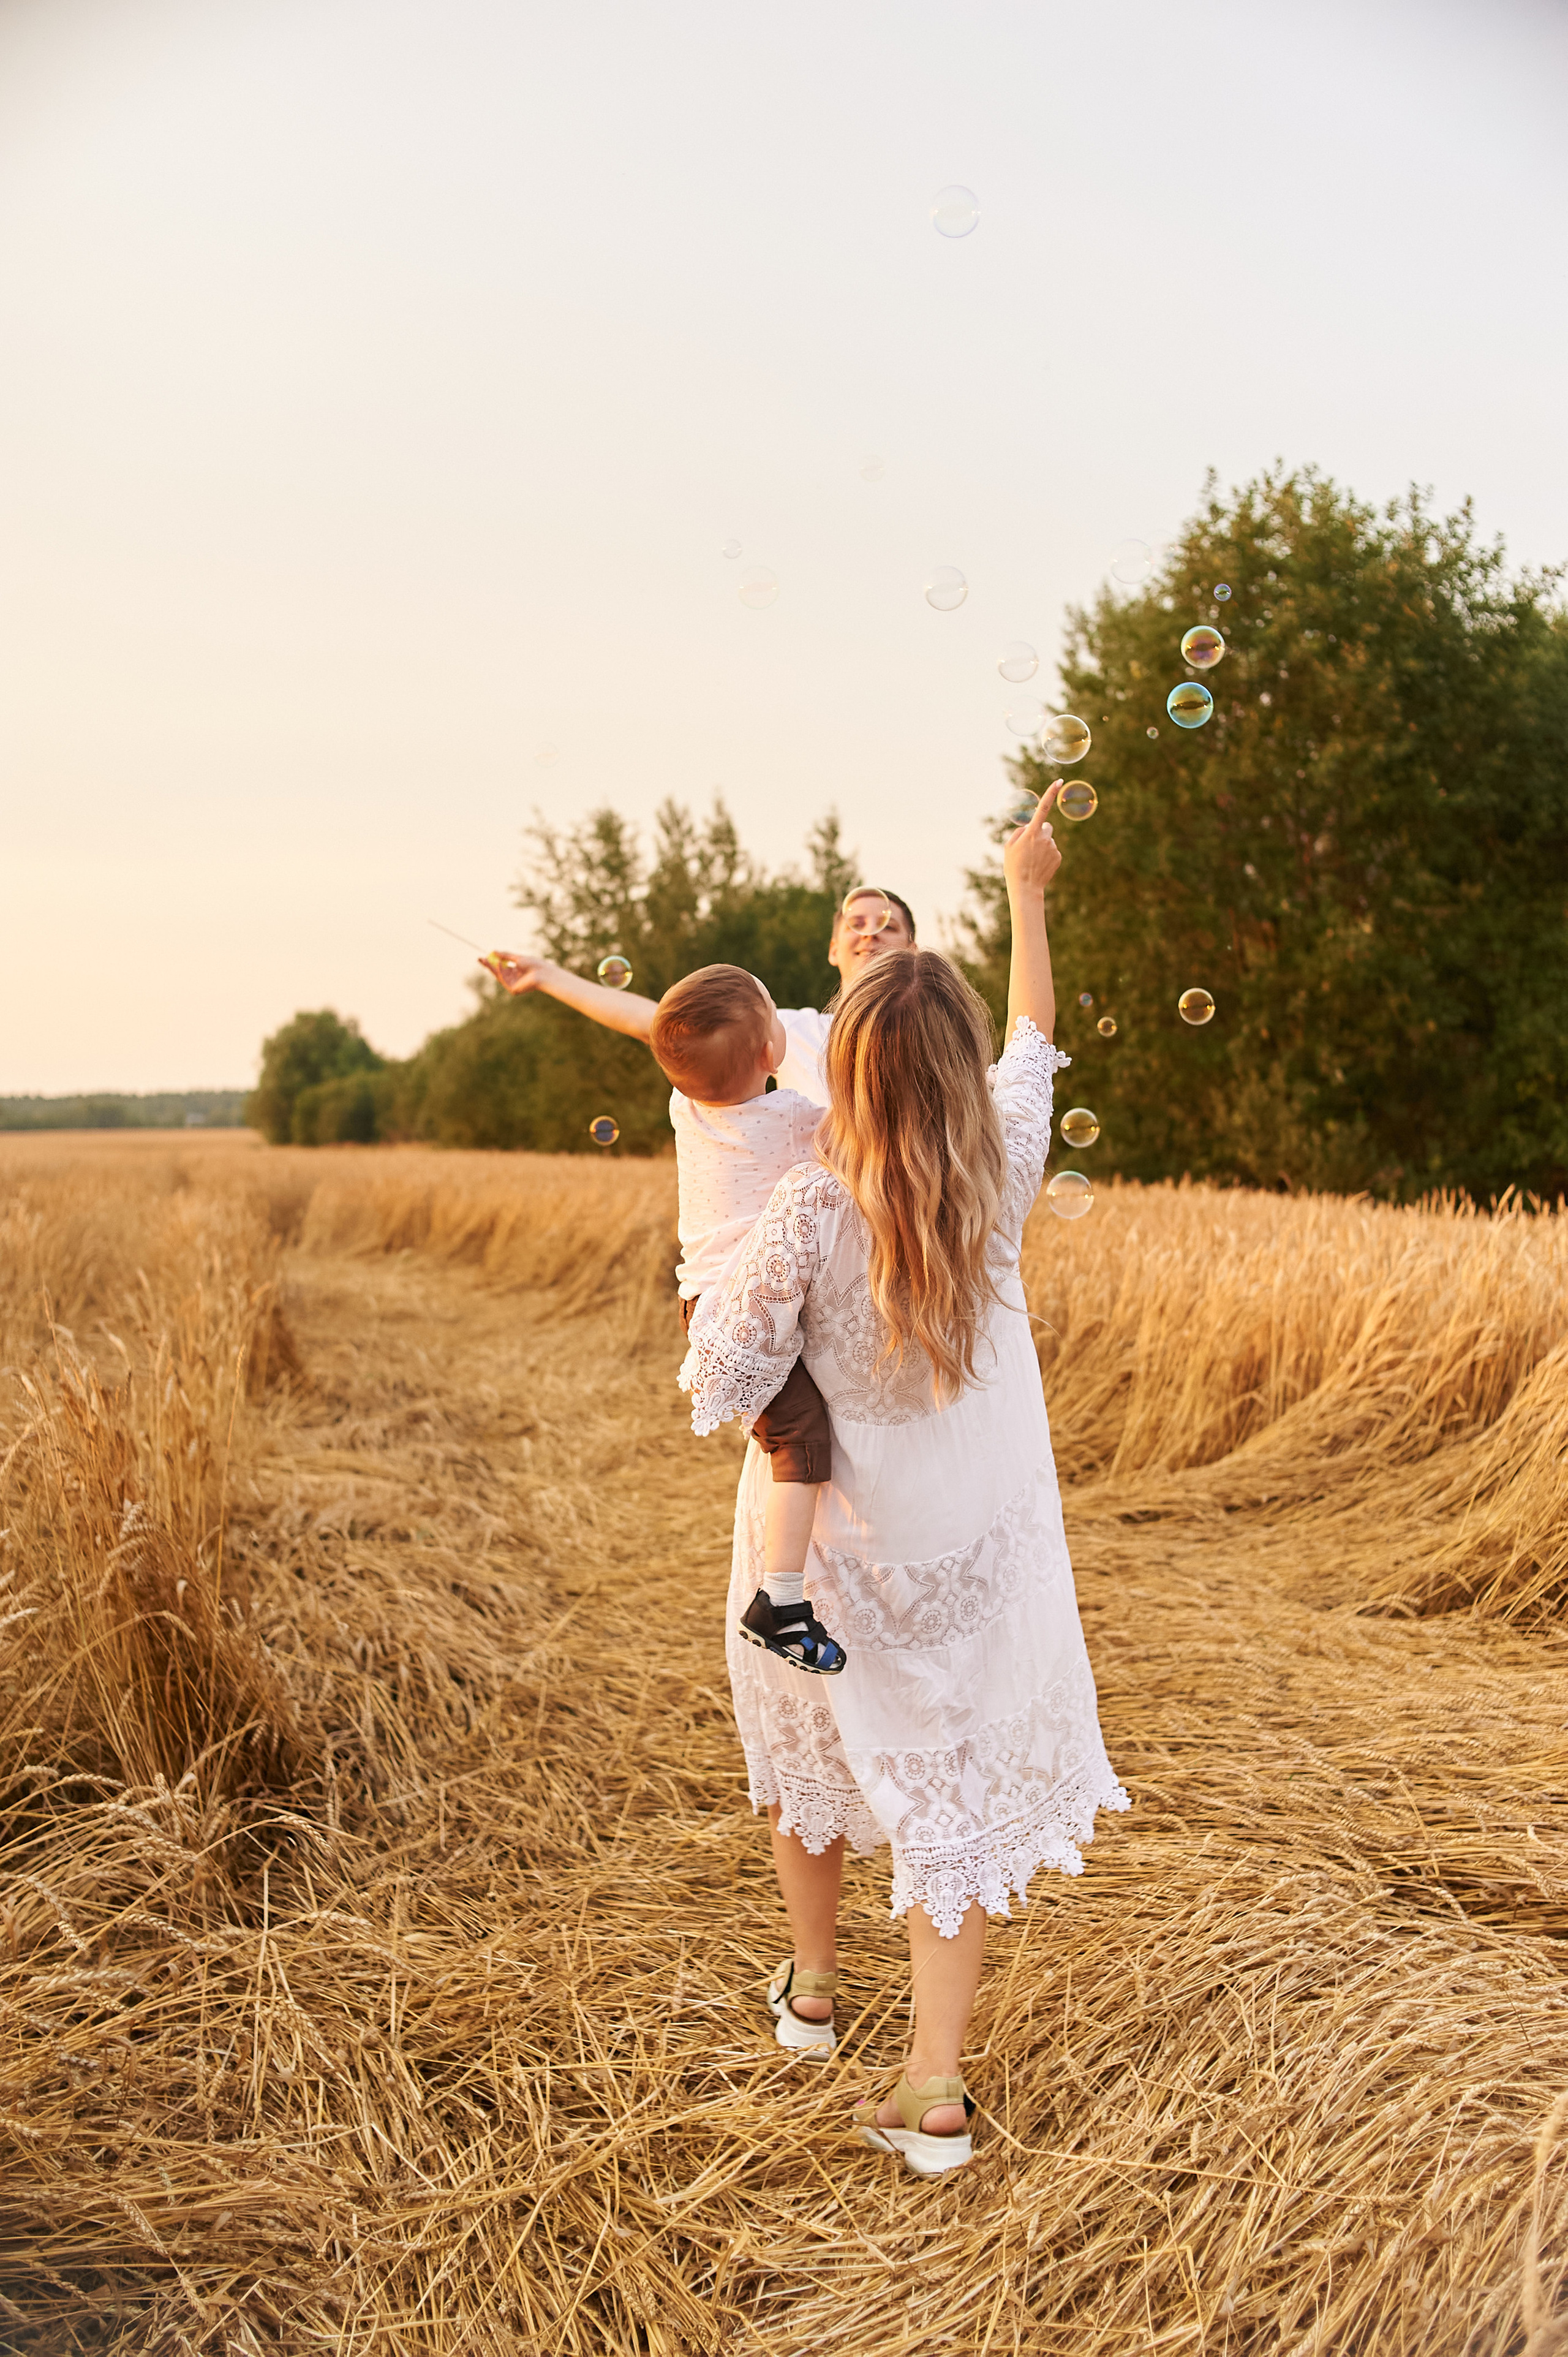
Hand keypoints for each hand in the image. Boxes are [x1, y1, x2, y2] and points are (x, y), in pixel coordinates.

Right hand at [484, 951, 553, 994]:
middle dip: (488, 965)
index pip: (501, 966)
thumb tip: (493, 951)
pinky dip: (500, 971)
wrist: (542, 973)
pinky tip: (500, 964)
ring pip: (498, 976)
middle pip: (498, 972)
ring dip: (492, 967)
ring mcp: (513, 985)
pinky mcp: (513, 990)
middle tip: (479, 959)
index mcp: (516, 971)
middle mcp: (513, 978)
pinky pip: (503, 979)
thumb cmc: (533, 965)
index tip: (484, 956)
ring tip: (485, 959)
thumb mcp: (517, 958)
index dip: (493, 962)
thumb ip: (505, 955)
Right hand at [1003, 780, 1063, 897]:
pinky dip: (1047, 856)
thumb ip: (1019, 832)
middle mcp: (1045, 837)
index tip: (1058, 781)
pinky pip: (1052, 850)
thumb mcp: (1009, 847)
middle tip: (1030, 847)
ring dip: (1042, 846)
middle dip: (1040, 832)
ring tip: (1032, 860)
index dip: (1050, 793)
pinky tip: (1039, 865)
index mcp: (1032, 832)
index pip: (1043, 808)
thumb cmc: (1013, 867)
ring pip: (1049, 840)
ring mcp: (1053, 847)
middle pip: (1046, 827)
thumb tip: (1029, 828)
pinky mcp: (1058, 857)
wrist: (1025, 888)